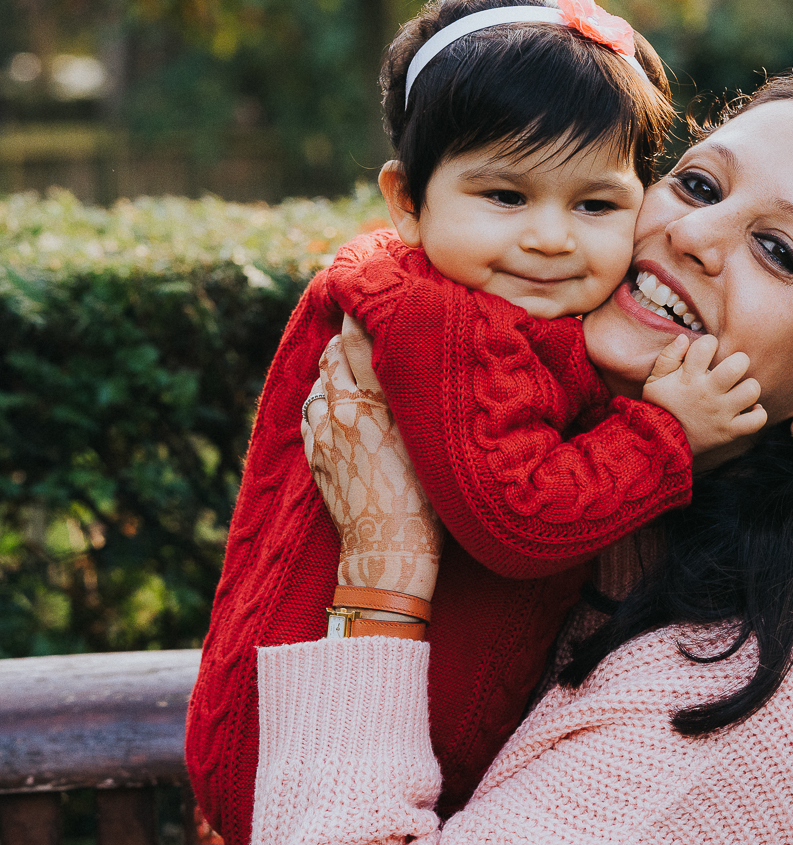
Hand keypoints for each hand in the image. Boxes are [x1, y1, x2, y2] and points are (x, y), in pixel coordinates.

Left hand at [301, 321, 441, 602]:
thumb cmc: (425, 500)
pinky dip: (323, 399)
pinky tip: (337, 402)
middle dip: (346, 338)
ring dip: (335, 370)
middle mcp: (344, 414)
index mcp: (375, 406)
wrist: (388, 551)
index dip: (360, 315)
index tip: (365, 294)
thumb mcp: (429, 440)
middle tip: (361, 321)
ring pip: (321, 384)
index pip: (359, 343)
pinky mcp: (315, 458)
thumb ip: (411, 395)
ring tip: (353, 364)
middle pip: (335, 357)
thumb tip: (402, 356)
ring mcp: (324, 437)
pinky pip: (312, 413)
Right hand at [642, 335, 766, 456]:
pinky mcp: (729, 431)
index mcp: (689, 377)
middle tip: (732, 369)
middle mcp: (708, 393)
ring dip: (750, 388)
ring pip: (751, 390)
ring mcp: (721, 413)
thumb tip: (684, 338)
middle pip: (738, 365)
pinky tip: (751, 409)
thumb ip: (668, 356)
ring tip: (740, 389)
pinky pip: (756, 421)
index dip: (709, 343)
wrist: (659, 443)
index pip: (707, 345)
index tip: (706, 353)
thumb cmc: (659, 406)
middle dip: (739, 361)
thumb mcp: (655, 379)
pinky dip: (758, 414)